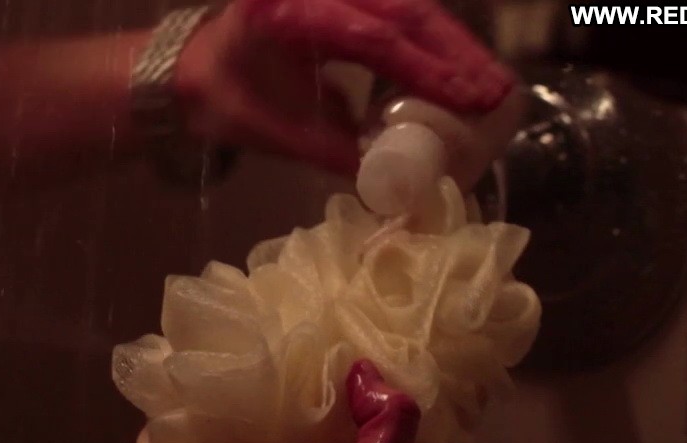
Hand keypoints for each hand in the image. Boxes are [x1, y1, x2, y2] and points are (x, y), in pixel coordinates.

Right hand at [142, 360, 425, 442]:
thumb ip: (386, 433)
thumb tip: (370, 373)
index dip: (418, 405)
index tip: (407, 352)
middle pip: (355, 438)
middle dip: (352, 393)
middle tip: (344, 336)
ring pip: (304, 438)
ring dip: (300, 400)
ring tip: (297, 343)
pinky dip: (254, 415)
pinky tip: (251, 378)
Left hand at [175, 0, 515, 174]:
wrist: (188, 67)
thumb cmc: (220, 99)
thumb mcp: (271, 132)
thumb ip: (330, 150)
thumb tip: (394, 180)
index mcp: (290, 13)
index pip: (375, 36)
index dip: (430, 68)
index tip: (472, 97)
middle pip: (406, 10)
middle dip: (458, 53)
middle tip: (498, 94)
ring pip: (410, 6)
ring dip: (453, 46)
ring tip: (490, 87)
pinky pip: (399, 12)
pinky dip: (433, 43)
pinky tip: (459, 72)